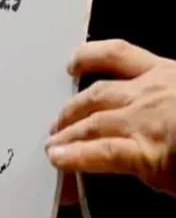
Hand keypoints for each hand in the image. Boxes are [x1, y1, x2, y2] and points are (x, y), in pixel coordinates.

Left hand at [47, 39, 175, 196]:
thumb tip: (164, 124)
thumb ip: (172, 105)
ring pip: (92, 123)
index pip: (121, 56)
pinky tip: (60, 161)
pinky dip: (75, 157)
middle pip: (95, 95)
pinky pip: (100, 153)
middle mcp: (152, 92)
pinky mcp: (146, 152)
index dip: (90, 56)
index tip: (72, 62)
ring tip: (52, 147)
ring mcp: (146, 121)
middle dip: (71, 110)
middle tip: (56, 124)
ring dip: (67, 135)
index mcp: (170, 75)